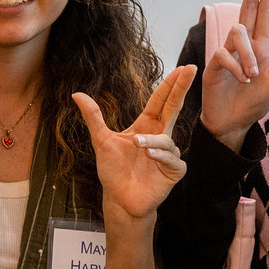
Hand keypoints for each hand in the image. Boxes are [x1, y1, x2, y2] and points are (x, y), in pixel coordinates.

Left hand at [78, 64, 195, 223]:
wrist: (119, 199)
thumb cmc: (113, 171)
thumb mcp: (101, 140)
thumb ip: (93, 117)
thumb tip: (76, 94)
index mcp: (146, 126)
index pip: (161, 100)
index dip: (171, 84)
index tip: (183, 68)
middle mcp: (160, 136)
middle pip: (174, 108)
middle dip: (182, 89)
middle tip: (191, 69)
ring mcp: (168, 154)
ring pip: (167, 139)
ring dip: (153, 141)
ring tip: (138, 145)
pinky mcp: (174, 171)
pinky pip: (172, 158)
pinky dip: (161, 156)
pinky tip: (149, 156)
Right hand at [198, 0, 268, 147]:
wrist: (232, 123)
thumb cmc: (252, 103)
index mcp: (259, 46)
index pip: (263, 13)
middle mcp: (242, 45)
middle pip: (246, 8)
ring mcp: (227, 53)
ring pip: (237, 33)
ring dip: (247, 54)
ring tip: (253, 76)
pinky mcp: (214, 65)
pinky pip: (224, 55)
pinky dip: (236, 67)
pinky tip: (242, 81)